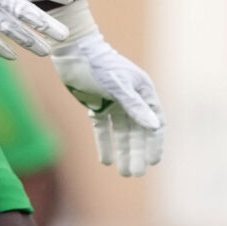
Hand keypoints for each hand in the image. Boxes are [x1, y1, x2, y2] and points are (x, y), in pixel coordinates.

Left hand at [47, 2, 163, 176]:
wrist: (72, 51)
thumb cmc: (97, 64)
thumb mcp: (116, 84)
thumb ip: (134, 105)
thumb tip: (153, 126)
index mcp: (143, 92)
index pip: (154, 123)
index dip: (154, 143)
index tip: (152, 162)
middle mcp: (132, 99)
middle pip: (137, 133)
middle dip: (137, 153)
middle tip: (135, 174)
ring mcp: (114, 103)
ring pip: (121, 133)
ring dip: (123, 152)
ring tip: (124, 172)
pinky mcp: (97, 105)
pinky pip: (103, 128)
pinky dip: (105, 143)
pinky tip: (106, 161)